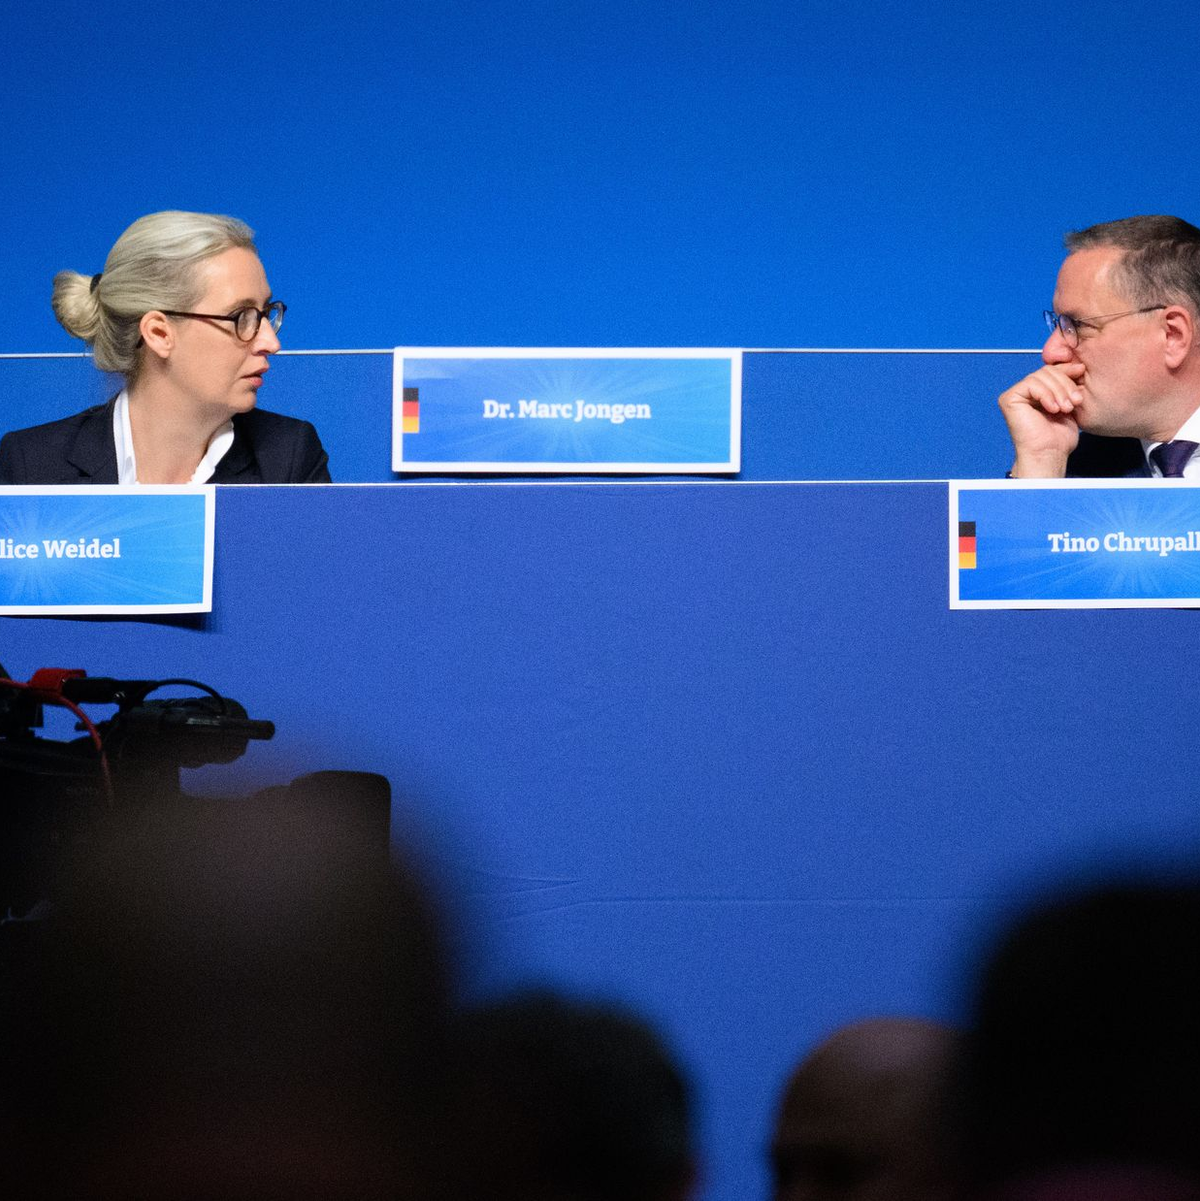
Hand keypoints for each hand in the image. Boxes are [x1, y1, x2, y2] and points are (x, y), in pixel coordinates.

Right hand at [998, 362, 1085, 476]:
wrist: (1048, 454)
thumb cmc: (1059, 437)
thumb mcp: (1069, 403)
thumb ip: (1068, 384)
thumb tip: (1077, 365)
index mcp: (1038, 392)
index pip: (1053, 369)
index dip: (1067, 370)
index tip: (1081, 374)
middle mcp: (1025, 392)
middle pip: (1048, 370)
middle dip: (1065, 384)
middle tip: (1074, 402)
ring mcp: (1016, 395)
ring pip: (1041, 375)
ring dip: (1058, 391)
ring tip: (1065, 408)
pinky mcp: (1009, 399)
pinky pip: (1031, 384)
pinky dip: (1046, 395)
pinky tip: (1052, 409)